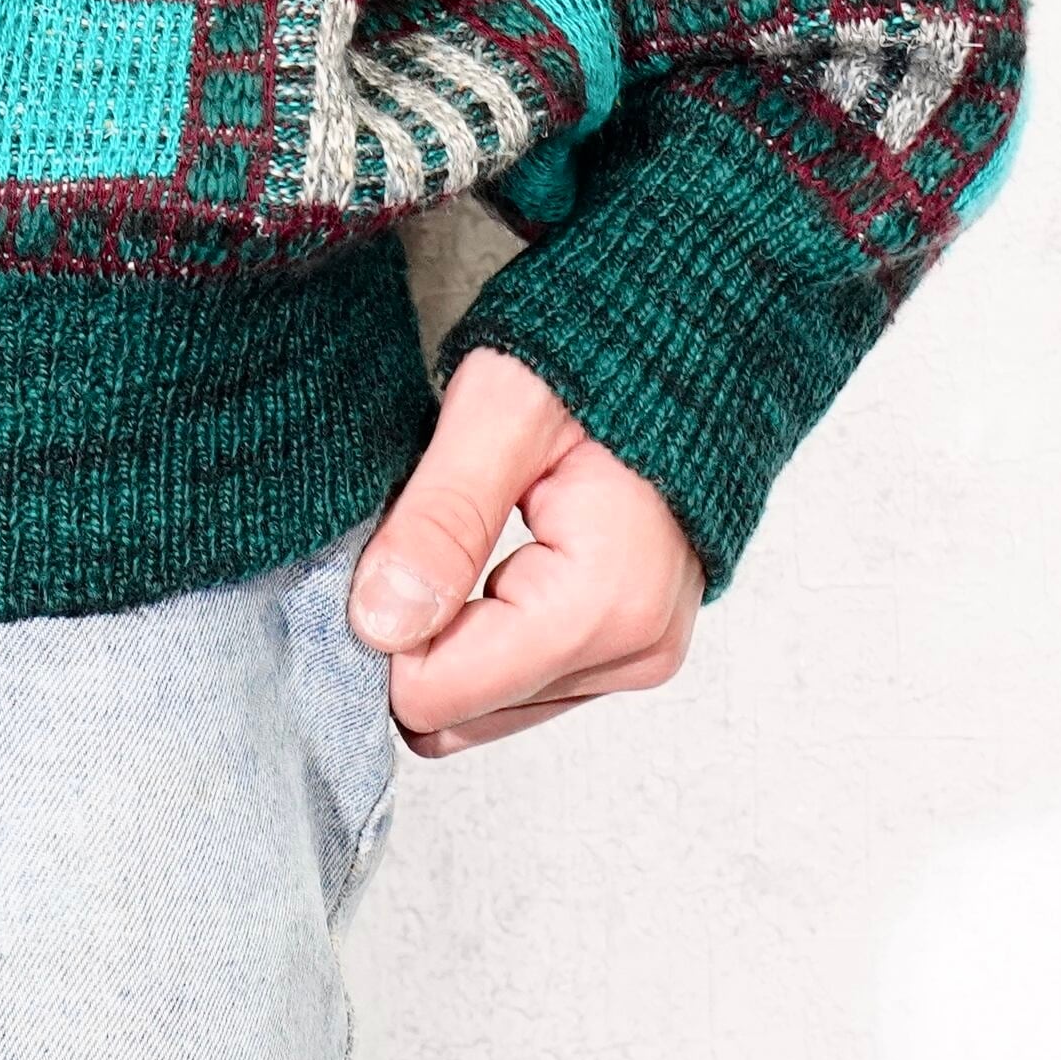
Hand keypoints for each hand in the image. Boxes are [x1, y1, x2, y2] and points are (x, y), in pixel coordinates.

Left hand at [348, 345, 702, 754]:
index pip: (439, 696)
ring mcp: (638, 658)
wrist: (682, 345)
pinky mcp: (629, 652)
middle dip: (416, 637)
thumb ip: (440, 521)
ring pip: (484, 709)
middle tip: (418, 540)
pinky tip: (489, 566)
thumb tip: (379, 625)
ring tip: (462, 542)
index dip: (384, 627)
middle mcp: (634, 651)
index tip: (387, 549)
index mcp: (607, 602)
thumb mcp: (497, 414)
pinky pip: (521, 686)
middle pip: (458, 714)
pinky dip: (485, 636)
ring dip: (451, 636)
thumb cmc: (594, 360)